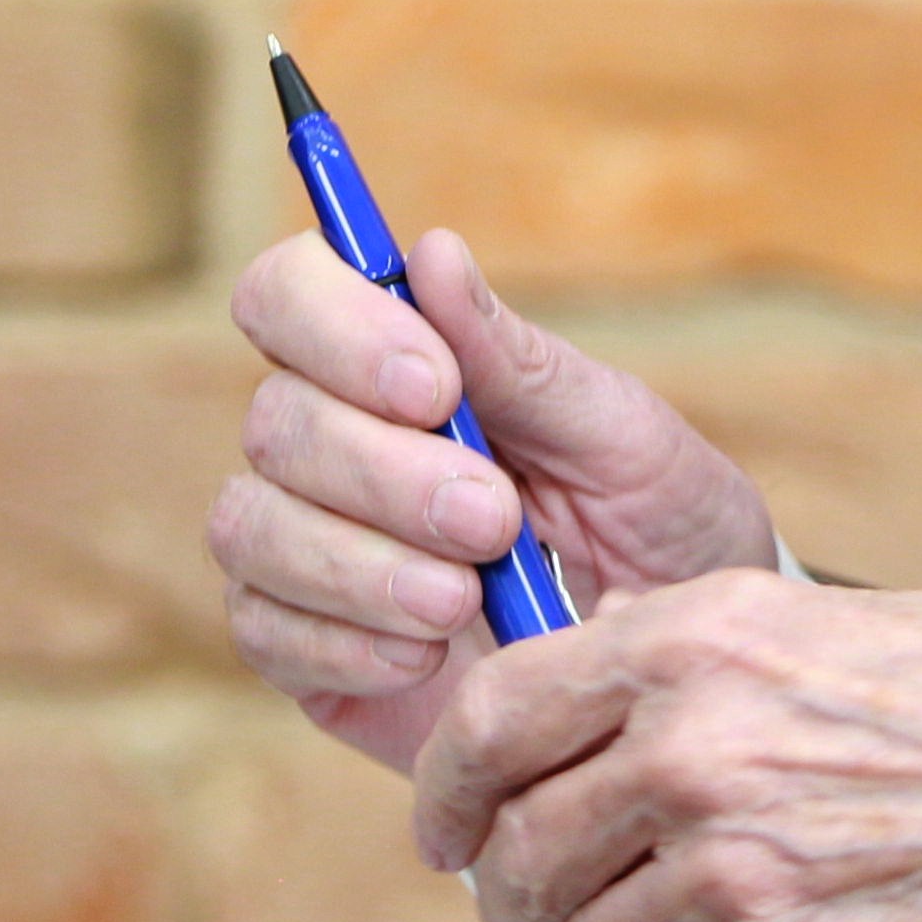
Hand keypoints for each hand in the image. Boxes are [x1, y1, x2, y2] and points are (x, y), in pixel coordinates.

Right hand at [212, 221, 781, 775]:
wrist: (669, 671)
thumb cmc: (657, 527)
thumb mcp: (619, 438)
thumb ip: (517, 359)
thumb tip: (433, 250)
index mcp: (398, 362)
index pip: (290, 293)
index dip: (336, 327)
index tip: (434, 387)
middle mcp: (330, 444)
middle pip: (274, 420)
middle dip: (385, 472)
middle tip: (495, 519)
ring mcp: (304, 548)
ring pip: (252, 526)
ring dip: (361, 564)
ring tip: (465, 600)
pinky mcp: (301, 650)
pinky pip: (267, 633)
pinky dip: (348, 644)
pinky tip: (429, 658)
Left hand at [421, 567, 921, 921]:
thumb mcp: (816, 616)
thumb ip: (688, 650)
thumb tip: (590, 672)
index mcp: (690, 640)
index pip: (490, 722)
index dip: (447, 792)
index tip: (450, 832)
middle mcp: (692, 751)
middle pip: (517, 862)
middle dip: (518, 912)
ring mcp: (736, 872)